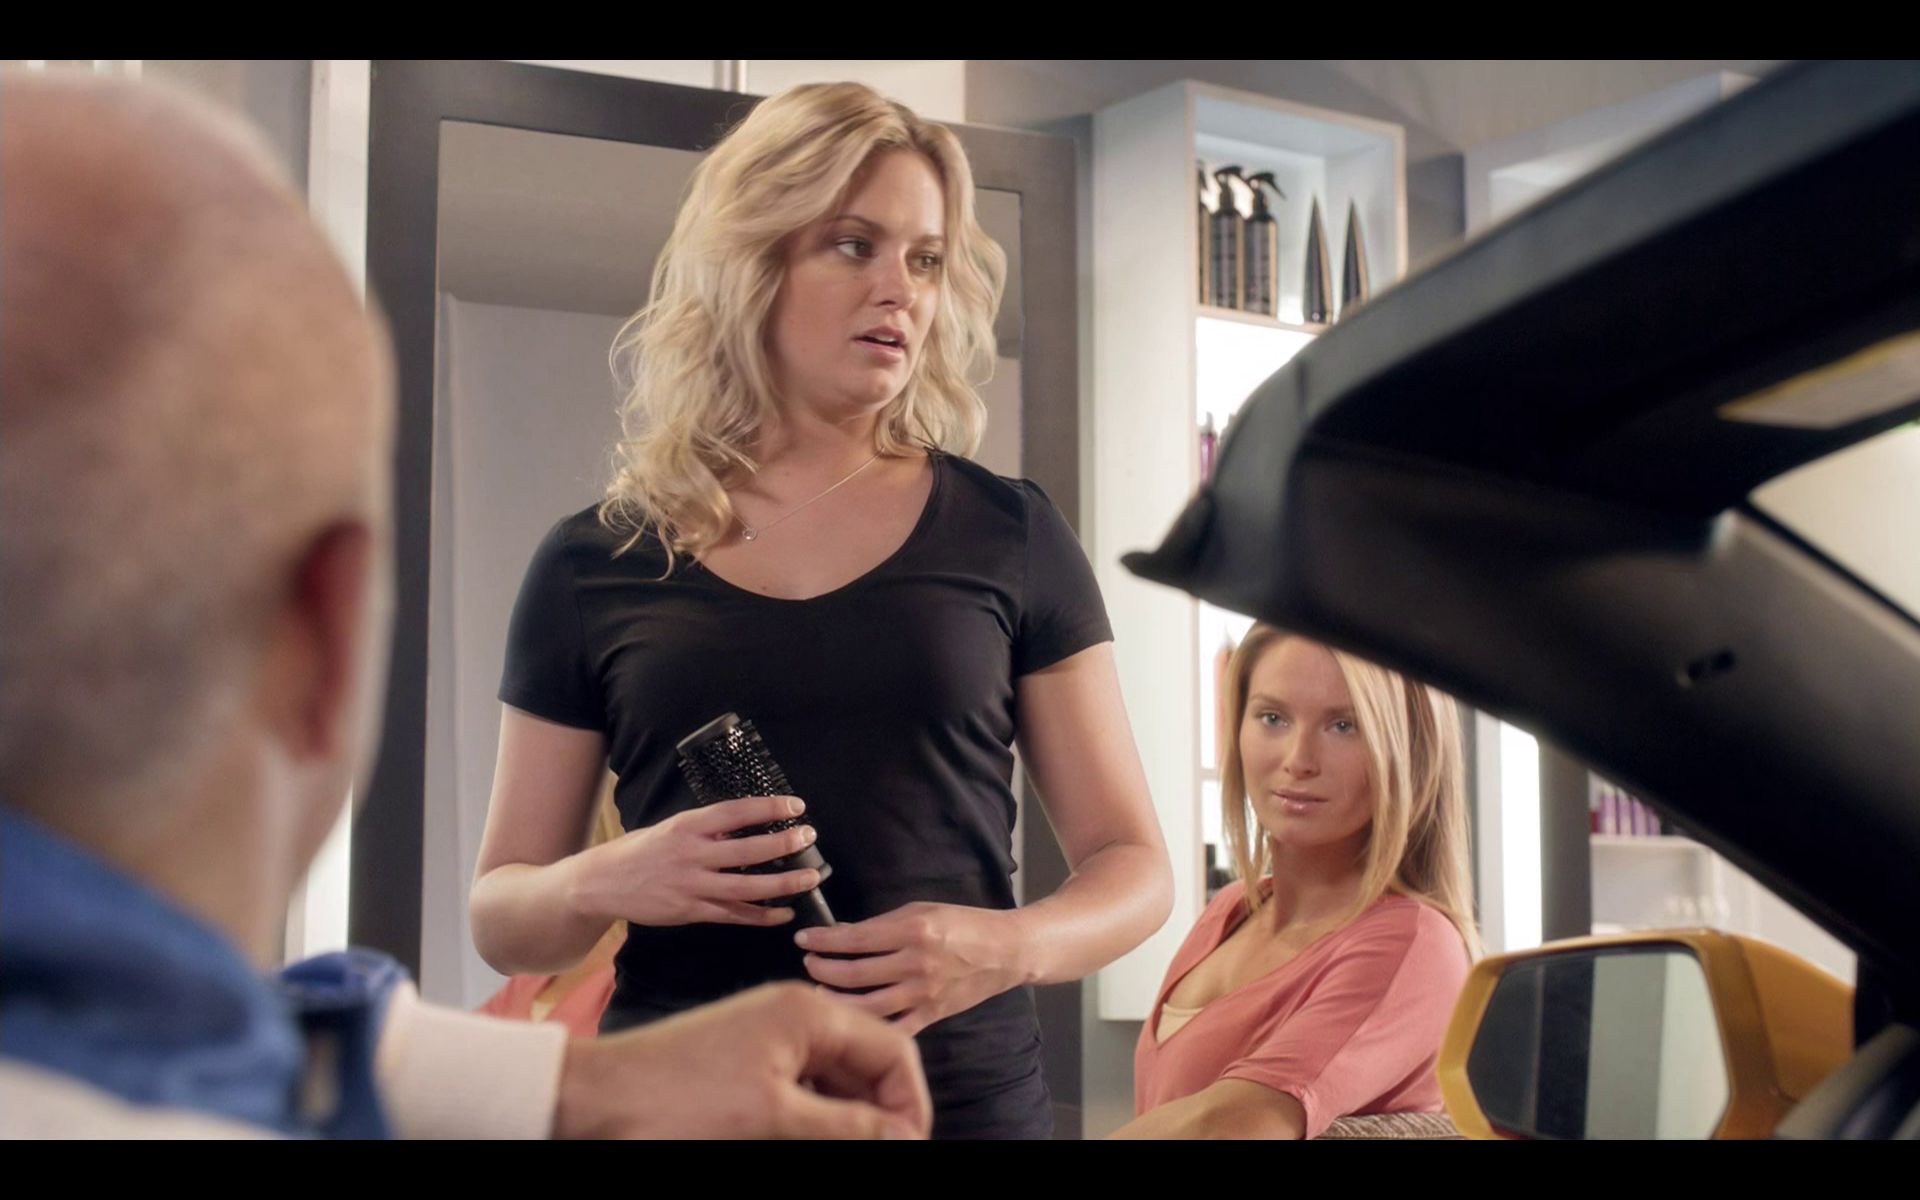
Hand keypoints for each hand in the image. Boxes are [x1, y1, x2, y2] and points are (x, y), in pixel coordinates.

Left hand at [552, 983, 931, 1139]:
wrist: (597, 1096)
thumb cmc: (678, 1099)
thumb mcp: (773, 1119)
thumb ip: (847, 1126)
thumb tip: (904, 1135)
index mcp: (810, 1013)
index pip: (893, 1051)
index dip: (908, 1105)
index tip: (908, 1147)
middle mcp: (796, 1016)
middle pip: (867, 1066)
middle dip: (878, 1114)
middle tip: (878, 1151)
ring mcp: (771, 1037)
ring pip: (835, 1081)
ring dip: (846, 1120)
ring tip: (845, 1144)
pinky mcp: (749, 1060)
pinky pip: (802, 1088)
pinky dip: (814, 1117)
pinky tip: (806, 1137)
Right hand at [569, 794, 821, 927]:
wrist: (600, 883)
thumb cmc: (641, 851)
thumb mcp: (671, 829)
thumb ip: (706, 830)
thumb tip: (747, 825)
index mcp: (686, 827)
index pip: (735, 812)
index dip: (768, 809)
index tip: (795, 806)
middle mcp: (691, 855)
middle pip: (747, 851)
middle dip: (783, 845)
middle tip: (809, 838)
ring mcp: (691, 886)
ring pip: (746, 888)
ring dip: (782, 884)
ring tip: (811, 878)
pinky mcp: (690, 912)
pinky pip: (732, 916)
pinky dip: (761, 916)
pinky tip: (784, 914)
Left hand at [795, 902, 1031, 1035]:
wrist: (1006, 950)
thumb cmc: (964, 924)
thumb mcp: (922, 910)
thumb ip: (882, 923)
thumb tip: (842, 933)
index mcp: (913, 931)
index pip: (855, 937)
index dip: (824, 939)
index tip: (804, 939)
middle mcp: (916, 963)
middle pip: (854, 973)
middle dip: (822, 969)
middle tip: (808, 963)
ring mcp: (924, 994)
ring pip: (867, 1006)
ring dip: (836, 1000)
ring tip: (818, 991)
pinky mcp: (932, 1015)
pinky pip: (894, 1028)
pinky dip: (868, 1027)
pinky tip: (848, 1020)